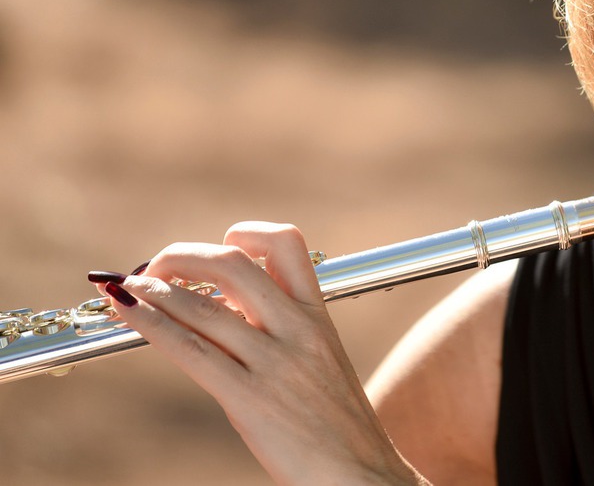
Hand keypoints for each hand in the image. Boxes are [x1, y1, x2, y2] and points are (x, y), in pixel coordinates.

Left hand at [92, 222, 424, 485]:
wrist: (361, 475)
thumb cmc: (338, 427)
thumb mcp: (321, 362)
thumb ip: (282, 328)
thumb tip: (224, 306)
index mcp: (318, 315)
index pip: (286, 242)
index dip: (244, 234)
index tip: (216, 250)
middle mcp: (298, 329)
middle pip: (233, 262)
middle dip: (183, 256)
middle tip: (158, 268)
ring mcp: (275, 362)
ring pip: (202, 305)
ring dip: (154, 287)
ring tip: (130, 286)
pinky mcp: (251, 398)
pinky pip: (190, 348)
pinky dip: (150, 321)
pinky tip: (129, 310)